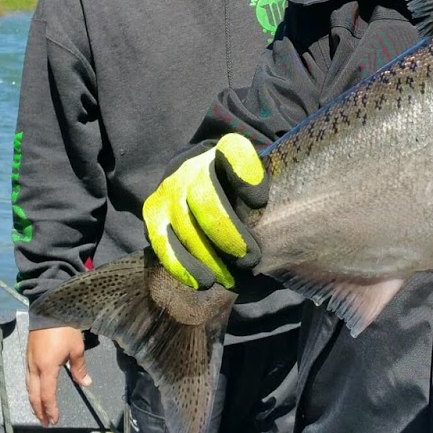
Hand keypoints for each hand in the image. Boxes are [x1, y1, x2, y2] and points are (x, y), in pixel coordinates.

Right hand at [25, 326, 90, 426]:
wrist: (49, 308)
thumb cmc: (64, 328)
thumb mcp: (77, 348)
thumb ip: (80, 368)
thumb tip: (86, 383)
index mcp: (46, 368)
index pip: (47, 395)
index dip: (51, 409)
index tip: (54, 420)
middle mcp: (34, 367)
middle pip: (33, 395)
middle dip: (39, 410)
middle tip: (44, 422)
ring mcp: (29, 361)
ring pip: (28, 387)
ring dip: (33, 401)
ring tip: (39, 411)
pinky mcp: (28, 355)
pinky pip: (27, 378)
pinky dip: (31, 389)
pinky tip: (35, 391)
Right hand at [142, 133, 269, 288]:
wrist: (196, 179)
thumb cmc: (236, 187)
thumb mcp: (255, 181)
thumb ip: (267, 194)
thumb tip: (278, 228)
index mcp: (222, 151)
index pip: (232, 151)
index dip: (245, 173)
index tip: (259, 200)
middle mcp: (192, 166)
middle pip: (205, 197)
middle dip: (227, 233)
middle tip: (250, 258)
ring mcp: (168, 189)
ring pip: (184, 226)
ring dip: (209, 257)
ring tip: (231, 279)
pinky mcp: (153, 213)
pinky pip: (163, 244)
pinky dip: (183, 267)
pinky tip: (203, 281)